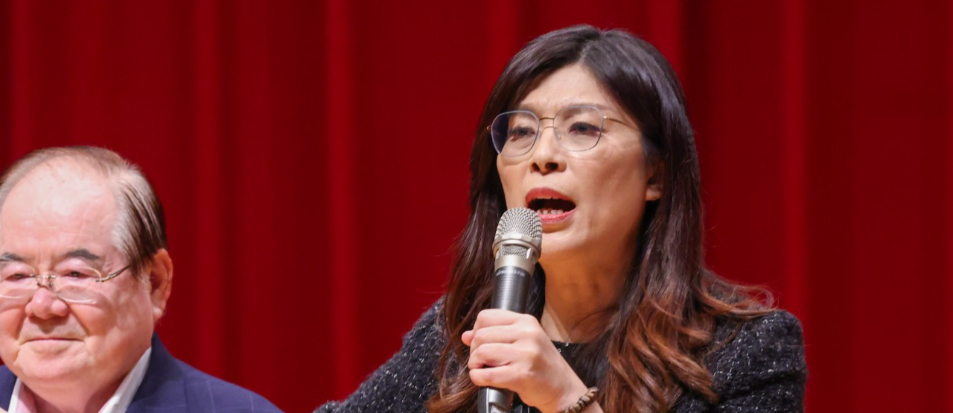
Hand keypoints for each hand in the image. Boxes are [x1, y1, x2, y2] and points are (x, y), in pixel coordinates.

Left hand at [463, 309, 589, 412]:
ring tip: (483, 369)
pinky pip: (487, 374)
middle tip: (481, 361)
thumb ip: (495, 335)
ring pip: (481, 352)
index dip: (477, 331)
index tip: (481, 343)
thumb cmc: (541, 366)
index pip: (486, 316)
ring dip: (475, 364)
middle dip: (475, 351)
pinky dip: (478, 378)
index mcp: (526, 321)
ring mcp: (526, 353)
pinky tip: (483, 379)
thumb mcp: (523, 342)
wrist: (564, 389)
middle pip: (481, 335)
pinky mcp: (522, 374)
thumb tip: (466, 335)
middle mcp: (527, 333)